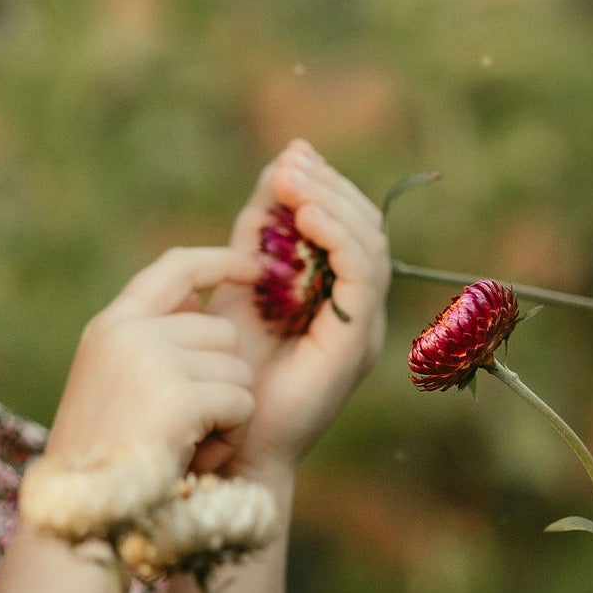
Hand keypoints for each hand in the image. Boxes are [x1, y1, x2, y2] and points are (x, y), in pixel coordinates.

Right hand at [46, 247, 259, 479]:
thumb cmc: (103, 460)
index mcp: (109, 327)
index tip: (254, 268)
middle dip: (222, 380)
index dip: (219, 262)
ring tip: (184, 444)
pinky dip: (230, 438)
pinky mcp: (176, 397)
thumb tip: (202, 301)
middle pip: (222, 332)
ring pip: (238, 370)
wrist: (80, 513)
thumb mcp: (112, 385)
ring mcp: (149, 361)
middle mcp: (127, 333)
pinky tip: (194, 457)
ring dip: (227, 414)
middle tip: (186, 425)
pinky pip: (241, 404)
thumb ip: (150, 341)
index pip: (174, 269)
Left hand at [205, 141, 390, 480]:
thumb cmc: (226, 368)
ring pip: (369, 245)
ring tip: (292, 180)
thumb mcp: (240, 282)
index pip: (346, 223)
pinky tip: (306, 216)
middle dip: (327, 186)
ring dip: (331, 204)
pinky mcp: (354, 344)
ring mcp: (361, 328)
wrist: (223, 439)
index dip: (323, 184)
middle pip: (365, 227)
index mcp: (335, 294)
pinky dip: (338, 239)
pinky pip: (361, 277)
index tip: (291, 154)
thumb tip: (279, 169)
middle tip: (290, 162)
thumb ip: (258, 234)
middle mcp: (357, 309)